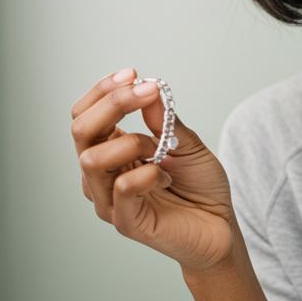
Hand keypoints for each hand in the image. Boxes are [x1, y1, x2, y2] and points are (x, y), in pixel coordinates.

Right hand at [70, 68, 241, 273]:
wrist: (220, 226)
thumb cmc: (199, 186)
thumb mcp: (186, 143)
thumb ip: (164, 120)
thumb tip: (148, 87)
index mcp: (111, 151)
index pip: (86, 115)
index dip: (104, 91)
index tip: (133, 74)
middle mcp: (102, 174)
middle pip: (81, 131)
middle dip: (112, 104)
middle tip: (145, 92)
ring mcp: (109, 200)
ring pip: (91, 159)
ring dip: (131, 143)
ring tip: (161, 150)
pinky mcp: (125, 222)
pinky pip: (120, 189)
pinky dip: (146, 174)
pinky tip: (166, 177)